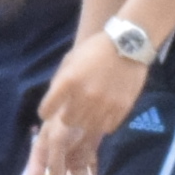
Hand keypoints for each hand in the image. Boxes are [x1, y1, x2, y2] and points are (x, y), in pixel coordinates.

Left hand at [34, 33, 143, 174]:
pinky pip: (106, 128)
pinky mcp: (121, 109)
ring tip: (83, 127)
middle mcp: (84, 96)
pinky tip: (100, 119)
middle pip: (66, 124)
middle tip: (63, 129)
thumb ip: (60, 84)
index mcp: (67, 82)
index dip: (46, 113)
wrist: (127, 44)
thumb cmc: (94, 51)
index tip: (48, 114)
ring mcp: (104, 105)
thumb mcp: (70, 62)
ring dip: (82, 129)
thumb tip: (52, 104)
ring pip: (86, 129)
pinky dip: (101, 127)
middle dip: (63, 125)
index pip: (47, 109)